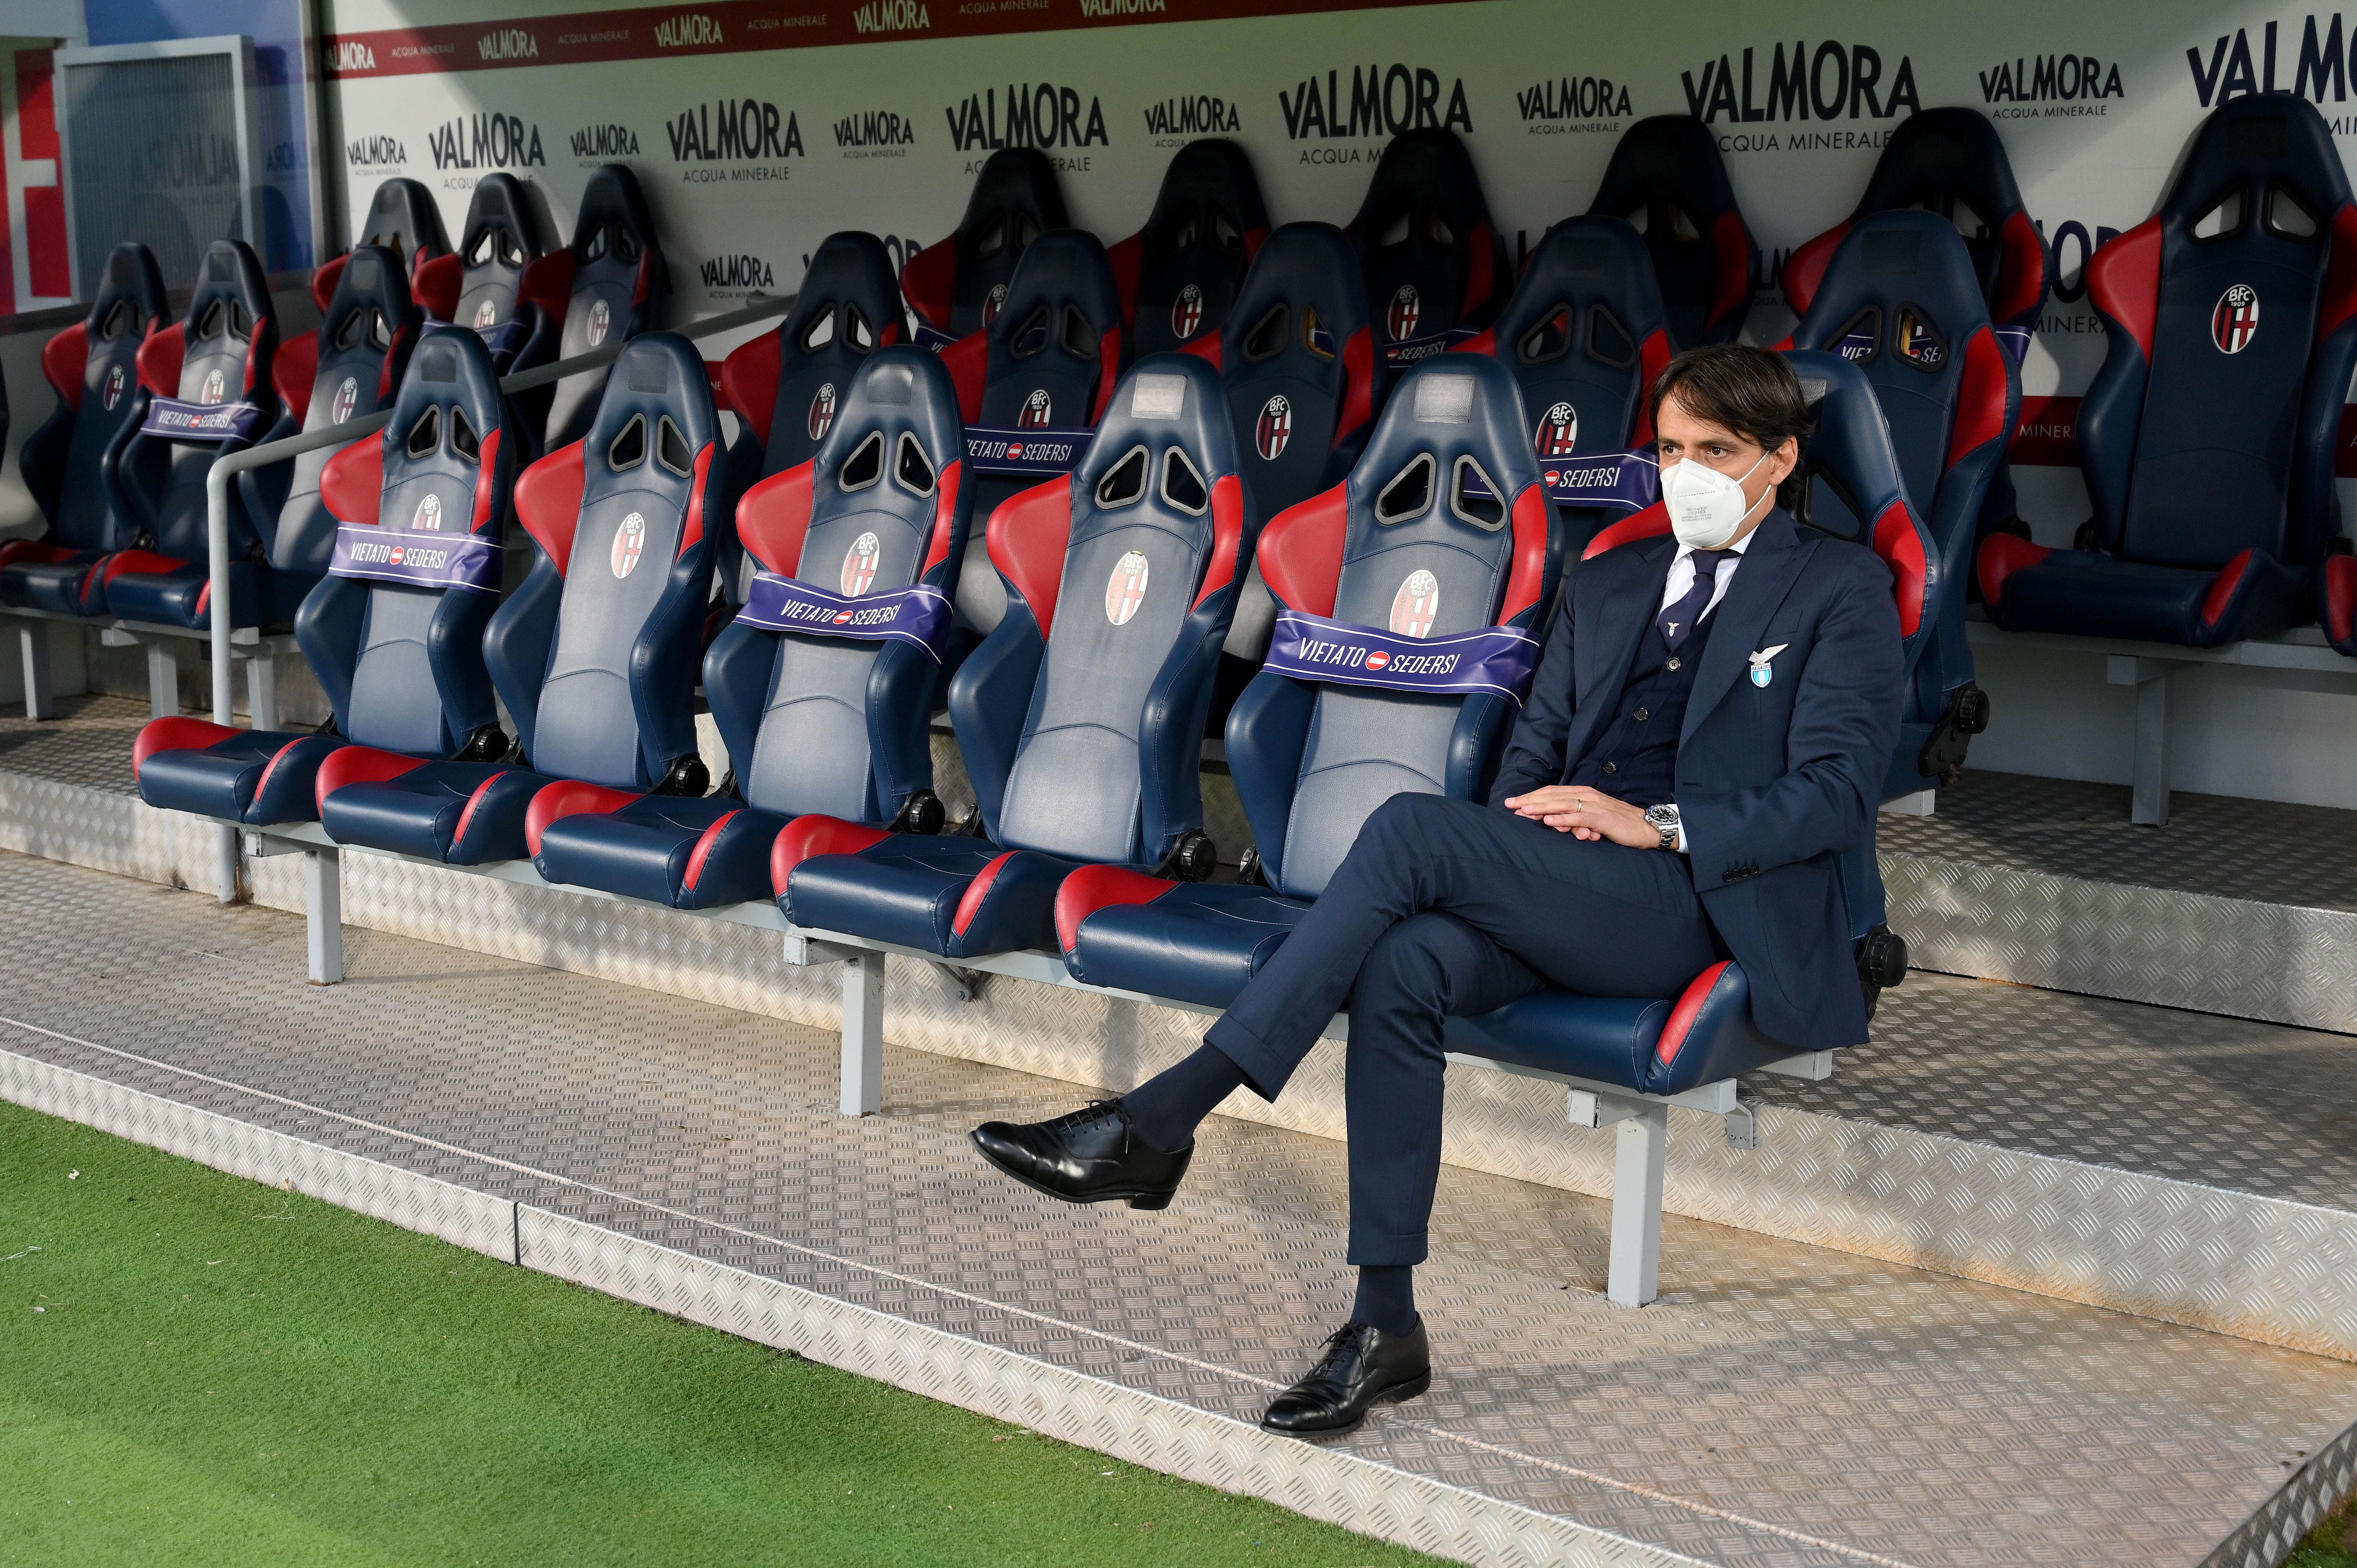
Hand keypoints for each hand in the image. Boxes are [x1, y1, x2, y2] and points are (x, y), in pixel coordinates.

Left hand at [1500, 785, 1657, 846]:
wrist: (1647, 827)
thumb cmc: (1618, 824)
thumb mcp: (1592, 819)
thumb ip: (1573, 819)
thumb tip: (1552, 822)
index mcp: (1583, 794)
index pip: (1552, 792)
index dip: (1532, 796)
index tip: (1513, 802)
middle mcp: (1586, 795)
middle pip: (1553, 795)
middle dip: (1530, 800)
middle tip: (1509, 805)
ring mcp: (1594, 805)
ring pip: (1563, 804)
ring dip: (1541, 807)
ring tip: (1523, 811)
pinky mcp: (1602, 818)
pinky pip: (1579, 817)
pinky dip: (1562, 818)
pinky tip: (1548, 821)